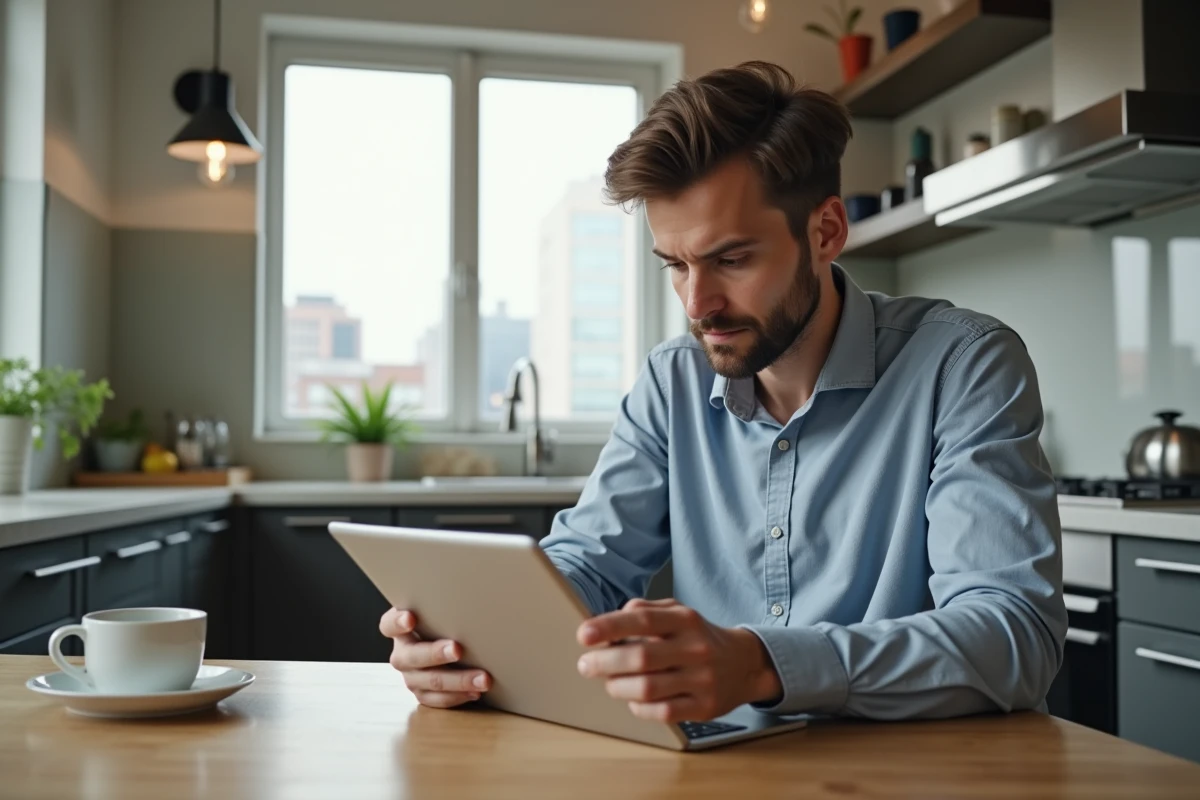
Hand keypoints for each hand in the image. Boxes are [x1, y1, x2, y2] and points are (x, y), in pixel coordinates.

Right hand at [379, 608, 491, 708]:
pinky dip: (457, 697)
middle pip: (412, 656)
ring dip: (458, 681)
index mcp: (399, 628)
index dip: (398, 622)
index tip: (411, 618)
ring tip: (482, 678)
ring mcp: (411, 676)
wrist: (447, 642)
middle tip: (457, 649)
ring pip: (429, 681)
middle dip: (436, 653)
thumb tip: (471, 588)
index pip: (389, 624)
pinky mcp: (422, 693)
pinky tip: (475, 692)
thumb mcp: (437, 610)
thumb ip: (442, 603)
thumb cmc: (443, 621)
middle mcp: (402, 653)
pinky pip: (436, 700)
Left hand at [575, 598, 781, 722]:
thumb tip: (610, 620)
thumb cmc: (698, 637)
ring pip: (648, 688)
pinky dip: (639, 707)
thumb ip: (645, 611)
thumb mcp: (677, 612)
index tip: (584, 635)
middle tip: (585, 665)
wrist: (744, 664)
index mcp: (686, 620)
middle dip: (605, 662)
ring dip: (618, 687)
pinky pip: (662, 712)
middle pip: (641, 657)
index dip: (610, 627)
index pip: (643, 620)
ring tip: (609, 682)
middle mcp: (696, 648)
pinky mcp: (704, 707)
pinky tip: (633, 699)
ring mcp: (702, 680)